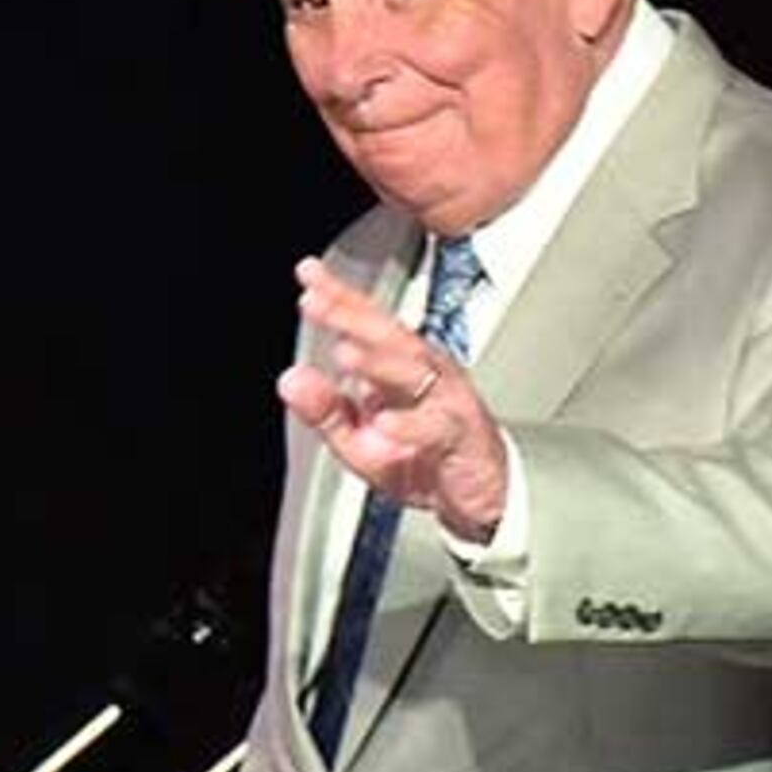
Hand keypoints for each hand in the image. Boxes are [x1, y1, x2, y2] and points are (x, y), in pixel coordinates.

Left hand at [281, 255, 511, 542]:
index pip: (367, 325)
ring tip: (345, 354)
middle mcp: (425, 374)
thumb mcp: (361, 441)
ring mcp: (447, 401)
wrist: (480, 496)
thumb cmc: (425, 459)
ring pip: (415, 372)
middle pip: (389, 337)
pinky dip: (410, 425)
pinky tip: (384, 423)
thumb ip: (326, 411)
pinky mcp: (462, 435)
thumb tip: (291, 380)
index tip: (308, 275)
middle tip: (318, 302)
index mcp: (399, 367)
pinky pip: (436, 427)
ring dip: (379, 363)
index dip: (338, 298)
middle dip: (352, 317)